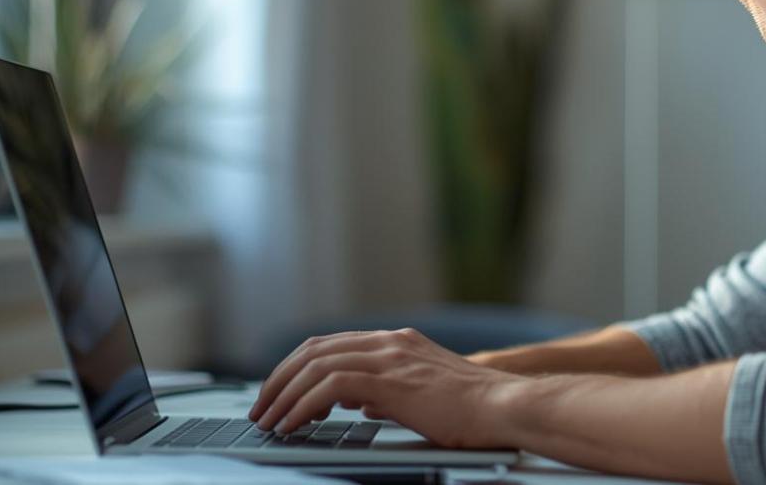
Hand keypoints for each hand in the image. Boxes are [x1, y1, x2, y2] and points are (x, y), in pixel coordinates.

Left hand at [248, 328, 524, 447]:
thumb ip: (389, 394)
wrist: (504, 407)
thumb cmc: (473, 410)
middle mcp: (390, 342)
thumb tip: (363, 403)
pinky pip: (331, 386)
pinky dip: (304, 405)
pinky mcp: (391, 380)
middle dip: (280, 380)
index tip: (279, 393)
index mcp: (397, 343)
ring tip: (270, 421)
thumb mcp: (423, 396)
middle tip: (262, 408)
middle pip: (315, 349)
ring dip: (284, 395)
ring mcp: (391, 357)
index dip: (297, 368)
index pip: (331, 345)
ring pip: (317, 364)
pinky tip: (294, 424)